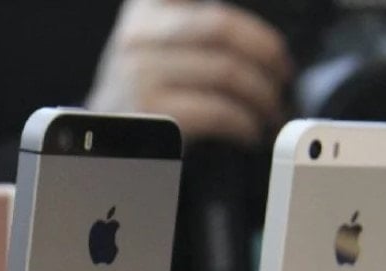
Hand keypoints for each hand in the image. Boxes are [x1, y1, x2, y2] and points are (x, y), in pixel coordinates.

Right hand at [86, 0, 291, 145]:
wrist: (103, 141)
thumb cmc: (142, 93)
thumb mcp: (153, 43)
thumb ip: (190, 20)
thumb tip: (256, 35)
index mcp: (144, 8)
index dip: (238, 17)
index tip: (266, 41)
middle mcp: (137, 35)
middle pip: (222, 27)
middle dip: (266, 52)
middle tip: (282, 74)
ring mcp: (141, 74)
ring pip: (227, 72)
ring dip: (262, 95)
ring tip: (269, 108)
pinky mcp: (152, 112)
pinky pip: (219, 112)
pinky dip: (245, 123)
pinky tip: (249, 131)